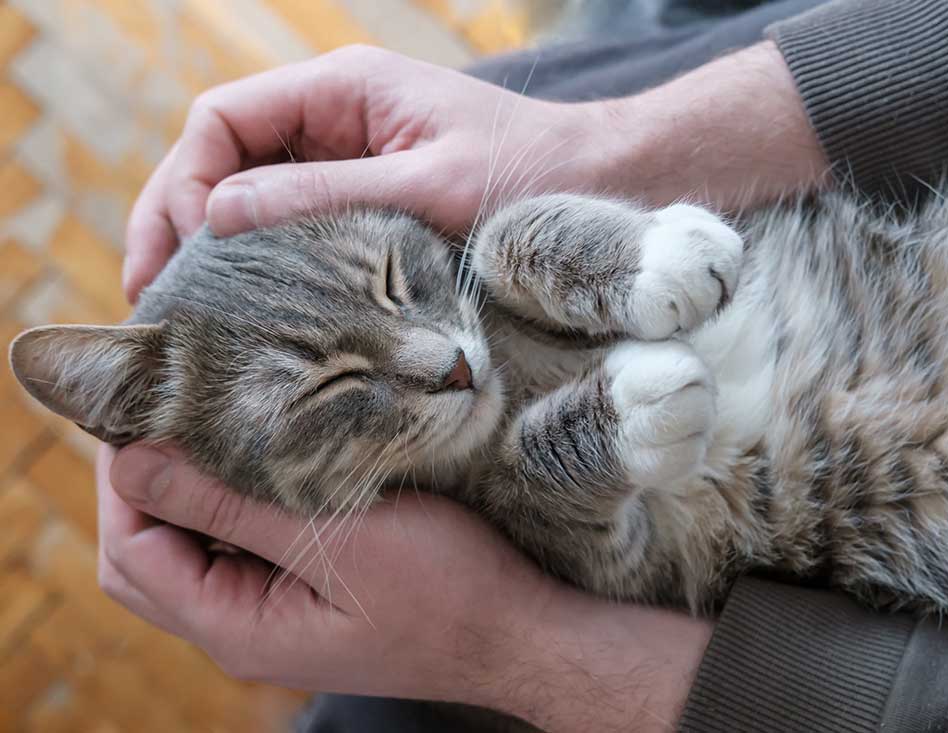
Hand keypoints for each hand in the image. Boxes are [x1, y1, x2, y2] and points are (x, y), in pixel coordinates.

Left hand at [97, 443, 712, 731]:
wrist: (521, 631)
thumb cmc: (448, 590)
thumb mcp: (340, 538)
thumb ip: (233, 504)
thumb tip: (134, 460)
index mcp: (238, 629)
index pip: (134, 551)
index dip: (124, 479)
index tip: (145, 407)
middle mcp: (243, 629)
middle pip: (149, 555)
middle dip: (145, 484)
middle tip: (168, 410)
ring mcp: (275, 613)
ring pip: (195, 547)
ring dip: (192, 488)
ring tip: (213, 420)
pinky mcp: (306, 593)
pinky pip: (243, 545)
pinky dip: (235, 498)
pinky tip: (265, 452)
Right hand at [122, 45, 618, 301]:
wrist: (604, 189)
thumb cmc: (531, 176)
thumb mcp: (427, 188)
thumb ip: (324, 195)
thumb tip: (214, 214)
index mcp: (342, 90)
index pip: (223, 120)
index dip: (184, 182)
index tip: (180, 255)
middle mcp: (336, 120)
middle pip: (222, 160)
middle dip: (178, 222)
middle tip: (153, 302)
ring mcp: (350, 163)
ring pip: (251, 199)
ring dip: (213, 252)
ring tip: (185, 318)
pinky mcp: (369, 207)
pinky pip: (296, 229)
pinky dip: (264, 267)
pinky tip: (249, 314)